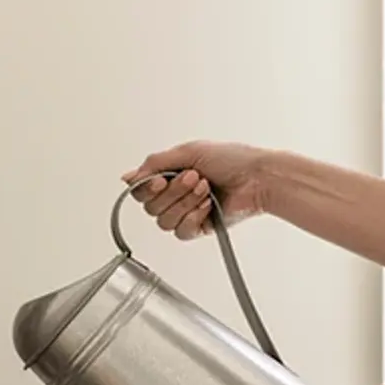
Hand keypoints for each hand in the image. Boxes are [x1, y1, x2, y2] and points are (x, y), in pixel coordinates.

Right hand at [120, 141, 273, 240]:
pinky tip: (208, 206)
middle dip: (173, 192)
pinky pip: (182, 232)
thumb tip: (128, 177)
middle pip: (150, 207)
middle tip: (194, 177)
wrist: (256, 178)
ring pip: (164, 221)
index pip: (141, 190)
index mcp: (170, 174)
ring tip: (205, 189)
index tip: (160, 179)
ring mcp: (187, 212)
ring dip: (185, 203)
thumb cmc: (232, 159)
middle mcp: (175, 194)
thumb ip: (154, 164)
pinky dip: (194, 217)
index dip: (146, 188)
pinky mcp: (199, 227)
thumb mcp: (188, 152)